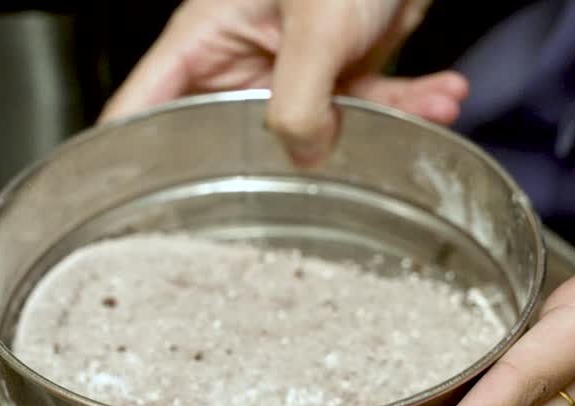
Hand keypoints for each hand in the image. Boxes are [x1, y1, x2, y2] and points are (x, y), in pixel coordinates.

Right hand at [99, 0, 467, 164]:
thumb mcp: (316, 29)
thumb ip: (300, 104)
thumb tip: (301, 159)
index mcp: (204, 40)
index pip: (142, 108)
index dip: (132, 158)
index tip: (137, 207)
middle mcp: (240, 58)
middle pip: (237, 137)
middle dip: (292, 157)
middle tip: (326, 172)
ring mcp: (290, 68)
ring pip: (318, 128)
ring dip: (380, 124)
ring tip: (428, 108)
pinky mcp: (338, 69)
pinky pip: (368, 106)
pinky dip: (410, 104)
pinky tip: (442, 94)